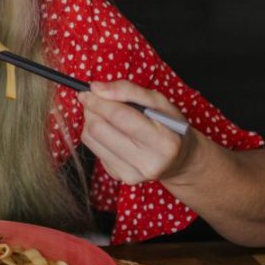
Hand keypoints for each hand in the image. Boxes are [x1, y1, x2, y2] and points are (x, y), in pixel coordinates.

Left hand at [79, 80, 196, 185]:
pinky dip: (96, 136)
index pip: (119, 116)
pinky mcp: (119, 177)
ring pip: (90, 140)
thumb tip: (96, 88)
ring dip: (91, 122)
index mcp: (163, 141)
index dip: (98, 101)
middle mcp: (147, 162)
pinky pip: (94, 150)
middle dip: (91, 110)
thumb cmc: (169, 126)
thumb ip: (129, 90)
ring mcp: (132, 174)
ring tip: (105, 116)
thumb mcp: (160, 102)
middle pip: (98, 129)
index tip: (86, 91)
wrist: (178, 161)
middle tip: (94, 100)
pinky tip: (112, 133)